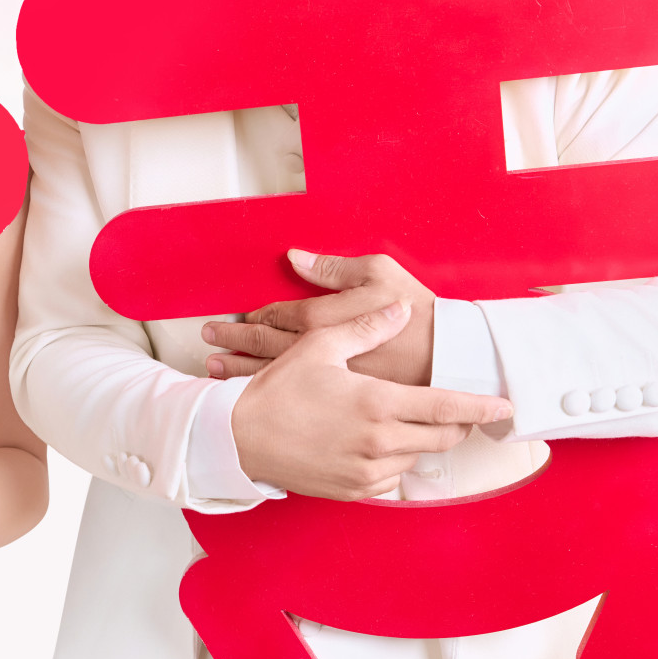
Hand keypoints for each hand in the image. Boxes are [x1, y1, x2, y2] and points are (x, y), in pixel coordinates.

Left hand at [204, 249, 436, 386]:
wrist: (448, 356)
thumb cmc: (416, 313)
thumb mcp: (377, 273)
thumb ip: (332, 267)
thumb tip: (296, 257)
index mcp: (322, 318)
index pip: (274, 317)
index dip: (251, 319)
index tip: (231, 321)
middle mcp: (317, 353)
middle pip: (263, 347)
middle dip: (233, 343)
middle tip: (209, 341)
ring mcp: (326, 382)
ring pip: (271, 376)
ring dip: (240, 371)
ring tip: (216, 370)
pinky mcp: (337, 401)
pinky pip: (294, 399)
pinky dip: (268, 396)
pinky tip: (254, 398)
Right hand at [227, 300, 511, 499]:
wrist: (237, 438)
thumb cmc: (277, 390)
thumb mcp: (319, 346)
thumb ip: (367, 326)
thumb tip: (399, 310)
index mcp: (377, 403)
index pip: (446, 408)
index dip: (481, 407)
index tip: (505, 407)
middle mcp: (378, 442)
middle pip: (441, 438)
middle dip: (455, 424)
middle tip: (456, 410)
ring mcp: (366, 471)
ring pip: (417, 457)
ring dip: (418, 440)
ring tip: (398, 420)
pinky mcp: (353, 490)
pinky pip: (391, 479)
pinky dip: (392, 461)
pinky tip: (373, 443)